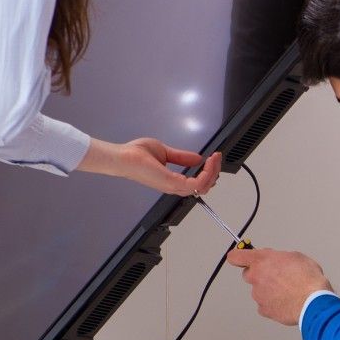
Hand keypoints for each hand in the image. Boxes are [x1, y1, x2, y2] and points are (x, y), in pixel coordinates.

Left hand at [80, 137, 221, 195]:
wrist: (122, 157)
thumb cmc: (135, 155)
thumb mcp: (164, 152)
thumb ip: (181, 157)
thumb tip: (197, 158)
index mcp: (171, 181)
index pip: (197, 183)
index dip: (209, 172)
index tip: (213, 158)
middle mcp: (173, 186)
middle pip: (203, 187)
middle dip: (214, 172)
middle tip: (217, 158)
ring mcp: (173, 186)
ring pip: (203, 186)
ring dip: (213, 172)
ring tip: (215, 159)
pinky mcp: (171, 182)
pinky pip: (197, 184)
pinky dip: (206, 173)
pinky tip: (207, 161)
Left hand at [227, 247, 330, 325]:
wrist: (313, 301)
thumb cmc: (308, 279)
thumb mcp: (296, 257)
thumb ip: (279, 257)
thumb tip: (277, 260)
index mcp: (262, 260)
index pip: (236, 256)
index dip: (238, 256)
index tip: (239, 256)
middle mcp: (256, 277)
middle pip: (248, 274)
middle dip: (259, 274)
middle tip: (276, 275)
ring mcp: (258, 295)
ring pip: (258, 290)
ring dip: (269, 289)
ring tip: (288, 290)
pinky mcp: (264, 310)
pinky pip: (265, 304)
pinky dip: (273, 303)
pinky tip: (286, 301)